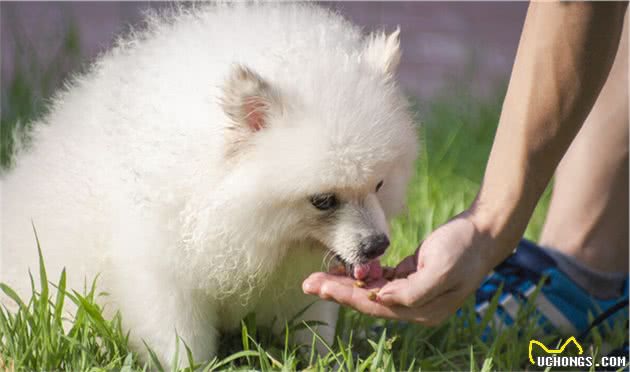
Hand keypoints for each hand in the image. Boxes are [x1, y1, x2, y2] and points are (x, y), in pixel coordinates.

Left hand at [302, 212, 509, 324]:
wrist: (484, 231)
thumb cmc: (464, 247)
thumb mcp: (441, 268)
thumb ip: (411, 290)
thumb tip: (380, 298)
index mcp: (423, 310)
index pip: (375, 305)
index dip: (346, 296)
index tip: (320, 286)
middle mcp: (415, 307)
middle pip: (368, 300)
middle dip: (337, 291)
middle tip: (308, 284)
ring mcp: (412, 293)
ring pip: (370, 290)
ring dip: (345, 283)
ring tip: (318, 278)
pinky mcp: (410, 277)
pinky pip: (380, 280)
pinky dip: (361, 274)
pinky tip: (344, 269)